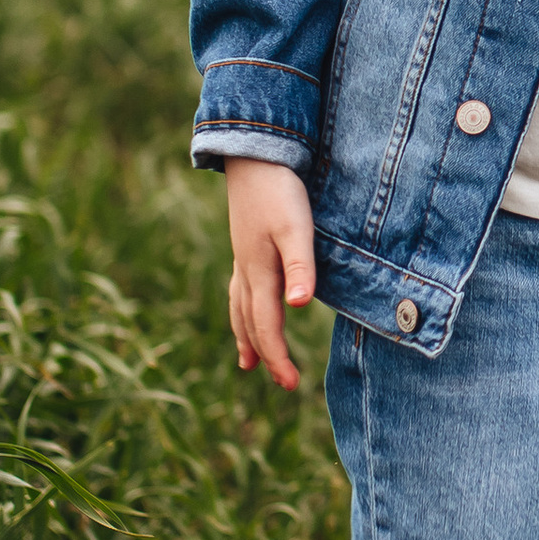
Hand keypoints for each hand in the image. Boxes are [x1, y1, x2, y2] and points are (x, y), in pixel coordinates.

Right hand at [225, 158, 316, 388]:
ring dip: (245, 336)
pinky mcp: (245, 246)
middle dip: (265, 354)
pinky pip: (239, 290)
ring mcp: (242, 259)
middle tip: (282, 382)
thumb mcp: (295, 228)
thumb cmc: (279, 191)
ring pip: (239, 308)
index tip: (291, 383)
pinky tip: (246, 308)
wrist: (254, 156)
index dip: (278, 357)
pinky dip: (241, 311)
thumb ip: (300, 266)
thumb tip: (297, 305)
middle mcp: (246, 271)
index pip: (266, 326)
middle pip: (250, 323)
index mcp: (259, 273)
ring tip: (248, 362)